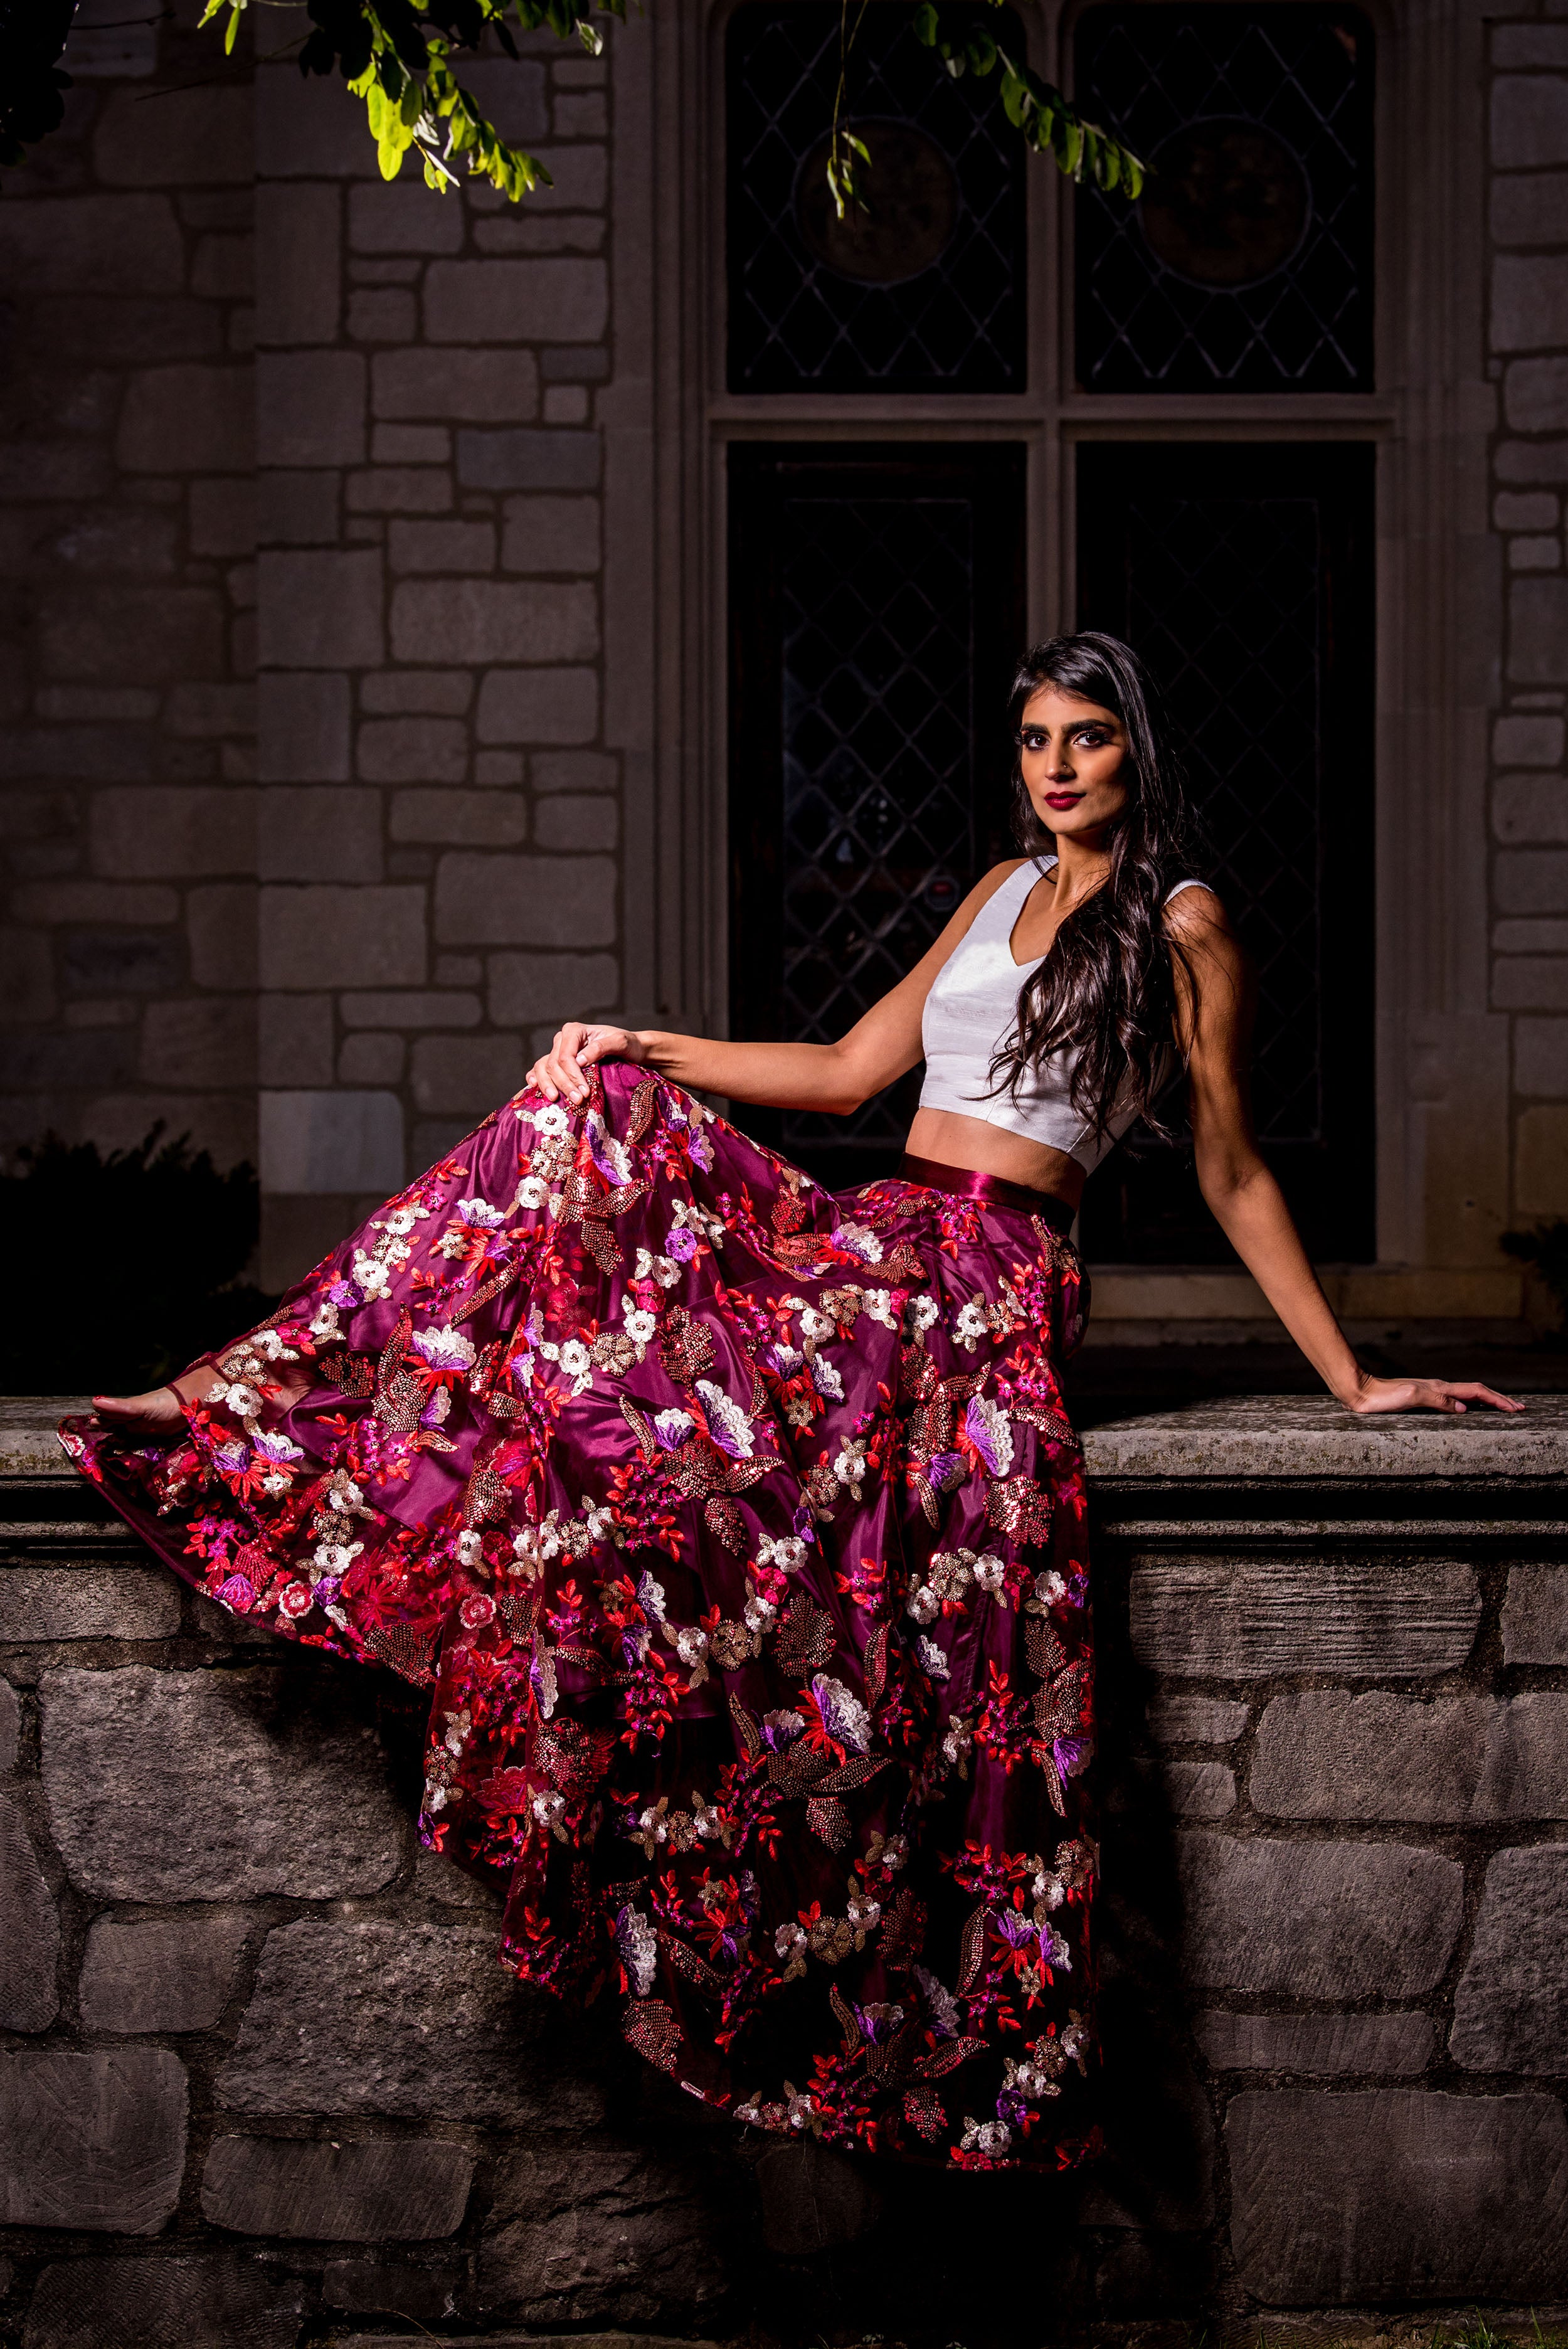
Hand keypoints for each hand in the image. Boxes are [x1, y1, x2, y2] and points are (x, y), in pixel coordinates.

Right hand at [525, 1021, 644, 1104]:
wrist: (630, 1050)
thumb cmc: (627, 1044)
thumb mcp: (621, 1042)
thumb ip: (602, 1047)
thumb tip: (579, 1060)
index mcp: (575, 1031)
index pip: (566, 1056)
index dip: (572, 1075)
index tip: (585, 1092)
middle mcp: (562, 1040)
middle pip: (554, 1065)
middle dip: (564, 1084)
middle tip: (578, 1101)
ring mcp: (558, 1052)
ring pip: (543, 1068)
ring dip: (547, 1085)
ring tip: (555, 1100)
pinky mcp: (559, 1064)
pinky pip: (541, 1070)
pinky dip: (536, 1079)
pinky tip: (534, 1088)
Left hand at [1341, 1374, 1523, 1415]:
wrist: (1361, 1393)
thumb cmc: (1382, 1397)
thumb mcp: (1410, 1397)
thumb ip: (1437, 1401)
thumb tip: (1464, 1409)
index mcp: (1439, 1388)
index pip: (1476, 1392)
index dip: (1497, 1400)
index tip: (1515, 1409)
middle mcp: (1438, 1389)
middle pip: (1476, 1392)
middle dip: (1498, 1399)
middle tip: (1519, 1408)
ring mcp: (1431, 1393)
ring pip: (1466, 1395)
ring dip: (1486, 1402)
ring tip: (1502, 1408)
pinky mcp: (1423, 1400)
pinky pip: (1454, 1401)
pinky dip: (1470, 1405)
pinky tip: (1470, 1411)